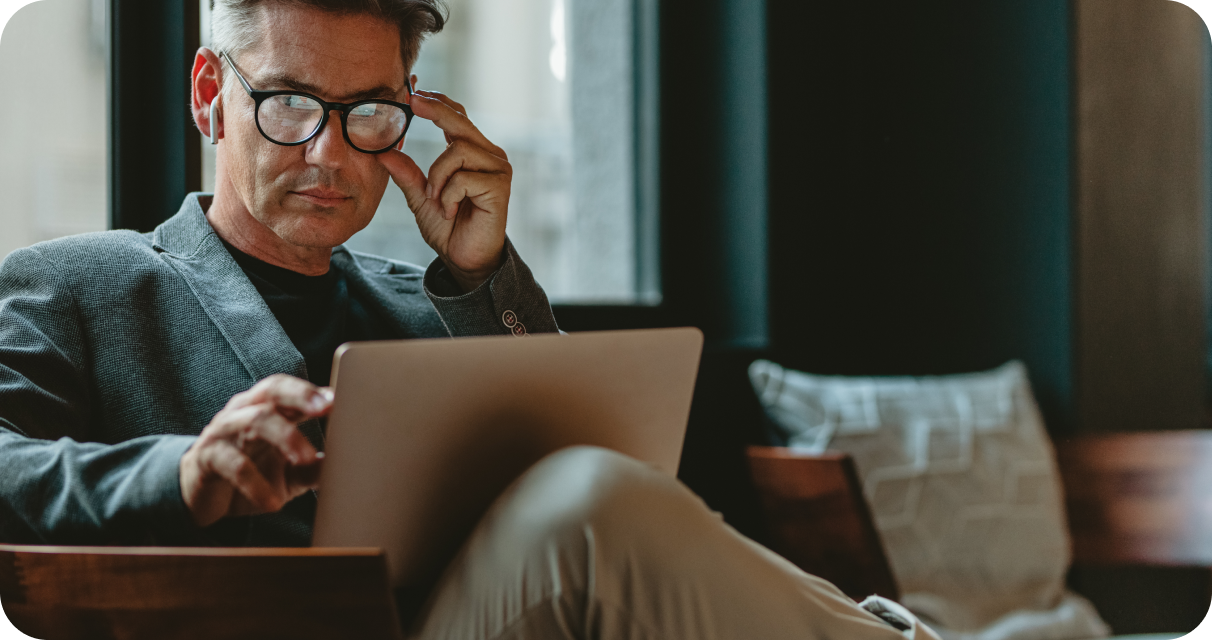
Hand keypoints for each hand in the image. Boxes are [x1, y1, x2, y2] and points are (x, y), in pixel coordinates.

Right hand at [180, 374, 330, 526]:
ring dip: (285, 437)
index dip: (313, 391)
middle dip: (299, 395)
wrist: (202, 497)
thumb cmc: (252, 475)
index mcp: (268, 409)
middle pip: (271, 391)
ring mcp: (224, 431)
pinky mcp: (206, 457)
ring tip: (307, 458)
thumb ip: (315, 468)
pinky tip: (273, 503)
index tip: (340, 399)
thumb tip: (350, 469)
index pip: (290, 390)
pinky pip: (232, 464)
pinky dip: (255, 483)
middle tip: (325, 407)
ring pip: (254, 420)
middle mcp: (245, 411)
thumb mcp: (290, 475)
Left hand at [377, 90, 511, 292]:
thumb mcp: (421, 197)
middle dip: (435, 110)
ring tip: (436, 199)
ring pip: (458, 151)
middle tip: (413, 101)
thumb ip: (406, 174)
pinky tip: (451, 211)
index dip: (438, 103)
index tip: (414, 93)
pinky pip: (463, 178)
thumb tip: (382, 151)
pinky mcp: (500, 187)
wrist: (465, 259)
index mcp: (473, 152)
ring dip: (438, 176)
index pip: (458, 117)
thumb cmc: (448, 228)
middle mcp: (489, 155)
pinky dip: (448, 195)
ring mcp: (498, 169)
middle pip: (461, 122)